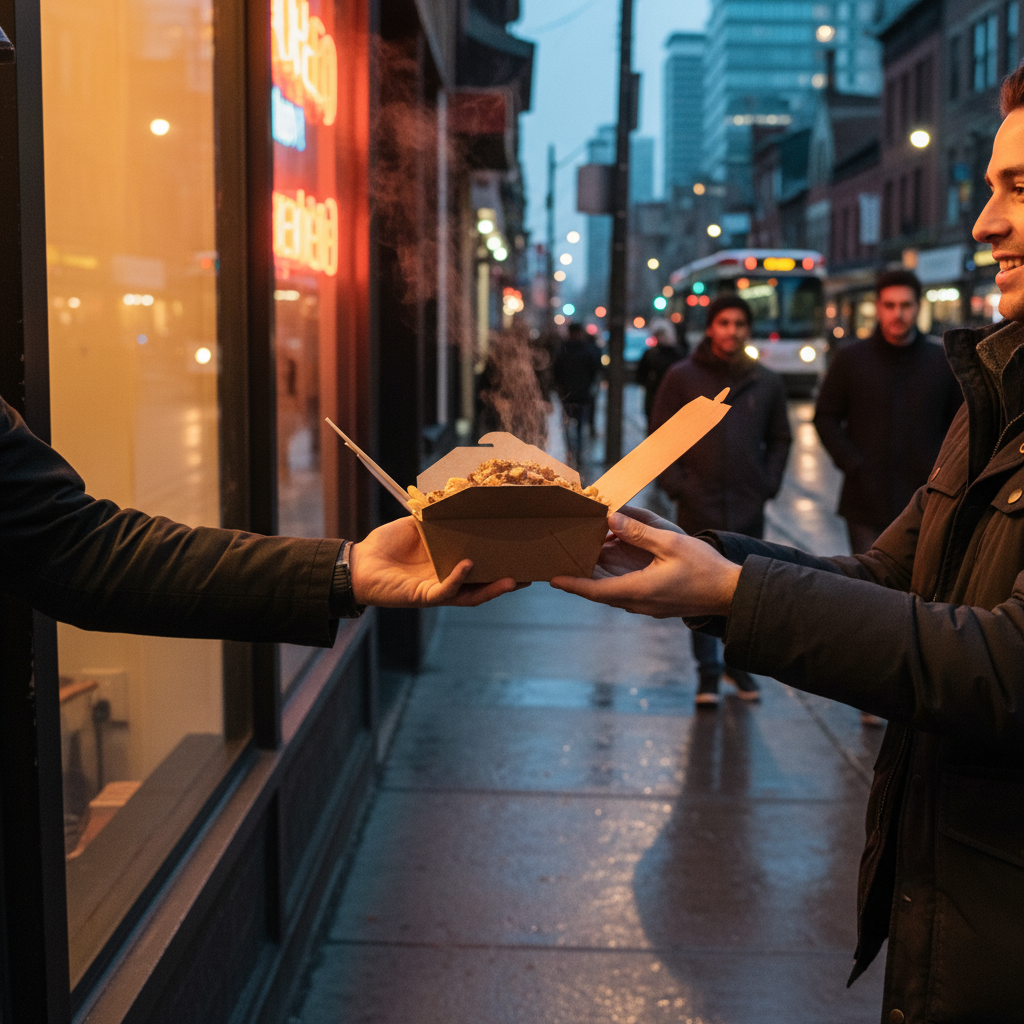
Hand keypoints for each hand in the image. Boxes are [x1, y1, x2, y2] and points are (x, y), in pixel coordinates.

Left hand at [350, 517, 520, 607]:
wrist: (358, 563)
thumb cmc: (385, 545)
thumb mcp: (416, 524)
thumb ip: (436, 515)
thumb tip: (456, 493)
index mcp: (448, 564)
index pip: (481, 566)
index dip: (502, 563)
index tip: (523, 555)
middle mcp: (447, 580)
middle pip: (484, 585)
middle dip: (507, 582)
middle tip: (531, 575)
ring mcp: (437, 590)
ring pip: (471, 594)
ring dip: (492, 589)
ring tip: (513, 580)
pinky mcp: (423, 595)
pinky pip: (445, 590)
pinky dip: (457, 579)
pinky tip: (467, 566)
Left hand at [551, 509, 740, 618]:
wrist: (731, 593)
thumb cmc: (704, 568)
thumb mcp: (671, 544)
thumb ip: (639, 532)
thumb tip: (611, 519)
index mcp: (638, 591)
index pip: (595, 591)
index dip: (572, 584)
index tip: (552, 579)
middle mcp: (638, 602)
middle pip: (601, 590)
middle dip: (583, 574)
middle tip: (565, 556)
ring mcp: (647, 606)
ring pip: (614, 590)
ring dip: (601, 574)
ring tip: (588, 552)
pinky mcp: (656, 603)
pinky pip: (627, 590)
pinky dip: (616, 576)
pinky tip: (617, 558)